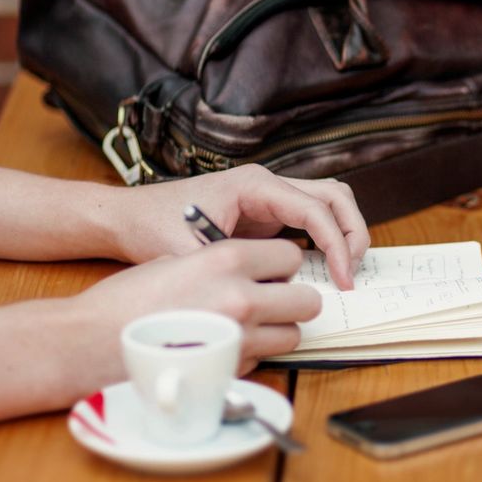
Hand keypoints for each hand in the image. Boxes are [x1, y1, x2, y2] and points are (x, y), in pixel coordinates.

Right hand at [72, 239, 320, 376]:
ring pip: (293, 336)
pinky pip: (264, 360)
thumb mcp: (175, 260)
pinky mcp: (230, 371)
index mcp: (226, 259)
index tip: (272, 271)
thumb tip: (251, 272)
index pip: (291, 256)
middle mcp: (241, 296)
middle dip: (293, 301)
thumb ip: (220, 264)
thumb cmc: (126, 300)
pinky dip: (252, 354)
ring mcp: (239, 338)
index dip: (283, 265)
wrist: (90, 342)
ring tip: (248, 327)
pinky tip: (223, 347)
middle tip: (273, 302)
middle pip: (307, 300)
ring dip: (277, 331)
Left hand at [108, 165, 368, 289]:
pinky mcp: (267, 214)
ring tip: (344, 271)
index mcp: (254, 185)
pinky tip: (322, 271)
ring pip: (329, 202)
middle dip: (352, 233)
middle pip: (335, 196)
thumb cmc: (153, 226)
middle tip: (352, 273)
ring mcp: (270, 197)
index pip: (315, 209)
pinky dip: (326, 240)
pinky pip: (311, 219)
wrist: (128, 216)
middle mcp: (268, 184)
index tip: (342, 279)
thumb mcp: (189, 253)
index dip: (337, 245)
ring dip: (344, 233)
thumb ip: (229, 271)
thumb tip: (268, 296)